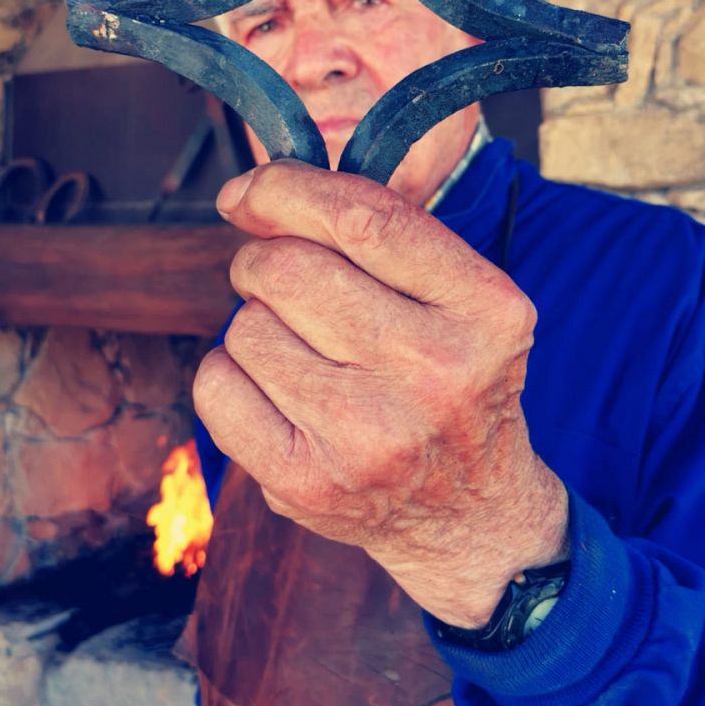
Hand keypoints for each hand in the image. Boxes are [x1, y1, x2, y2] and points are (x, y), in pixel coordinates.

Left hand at [193, 161, 568, 626]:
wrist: (468, 515)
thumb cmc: (452, 385)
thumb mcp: (467, 304)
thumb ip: (387, 236)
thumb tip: (254, 192)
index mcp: (487, 312)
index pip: (364, 219)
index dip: (287, 190)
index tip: (247, 191)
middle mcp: (435, 373)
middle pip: (288, 268)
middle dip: (263, 262)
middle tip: (280, 284)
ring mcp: (369, 435)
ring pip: (247, 326)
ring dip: (257, 325)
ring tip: (303, 355)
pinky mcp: (307, 482)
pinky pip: (217, 385)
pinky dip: (229, 374)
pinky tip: (274, 392)